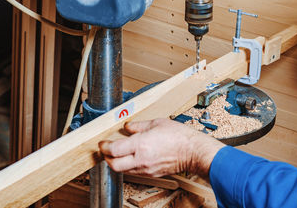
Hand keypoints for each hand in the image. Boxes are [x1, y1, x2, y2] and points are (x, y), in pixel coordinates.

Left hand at [99, 118, 224, 177]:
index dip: (104, 146)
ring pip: (122, 170)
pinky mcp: (151, 174)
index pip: (114, 150)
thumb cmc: (179, 136)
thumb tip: (127, 127)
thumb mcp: (157, 123)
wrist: (192, 152)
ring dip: (117, 162)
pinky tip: (131, 157)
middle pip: (113, 165)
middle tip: (106, 150)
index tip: (103, 143)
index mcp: (141, 145)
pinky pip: (134, 172)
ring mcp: (146, 169)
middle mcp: (141, 159)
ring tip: (118, 153)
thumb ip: (138, 125)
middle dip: (106, 157)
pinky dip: (128, 166)